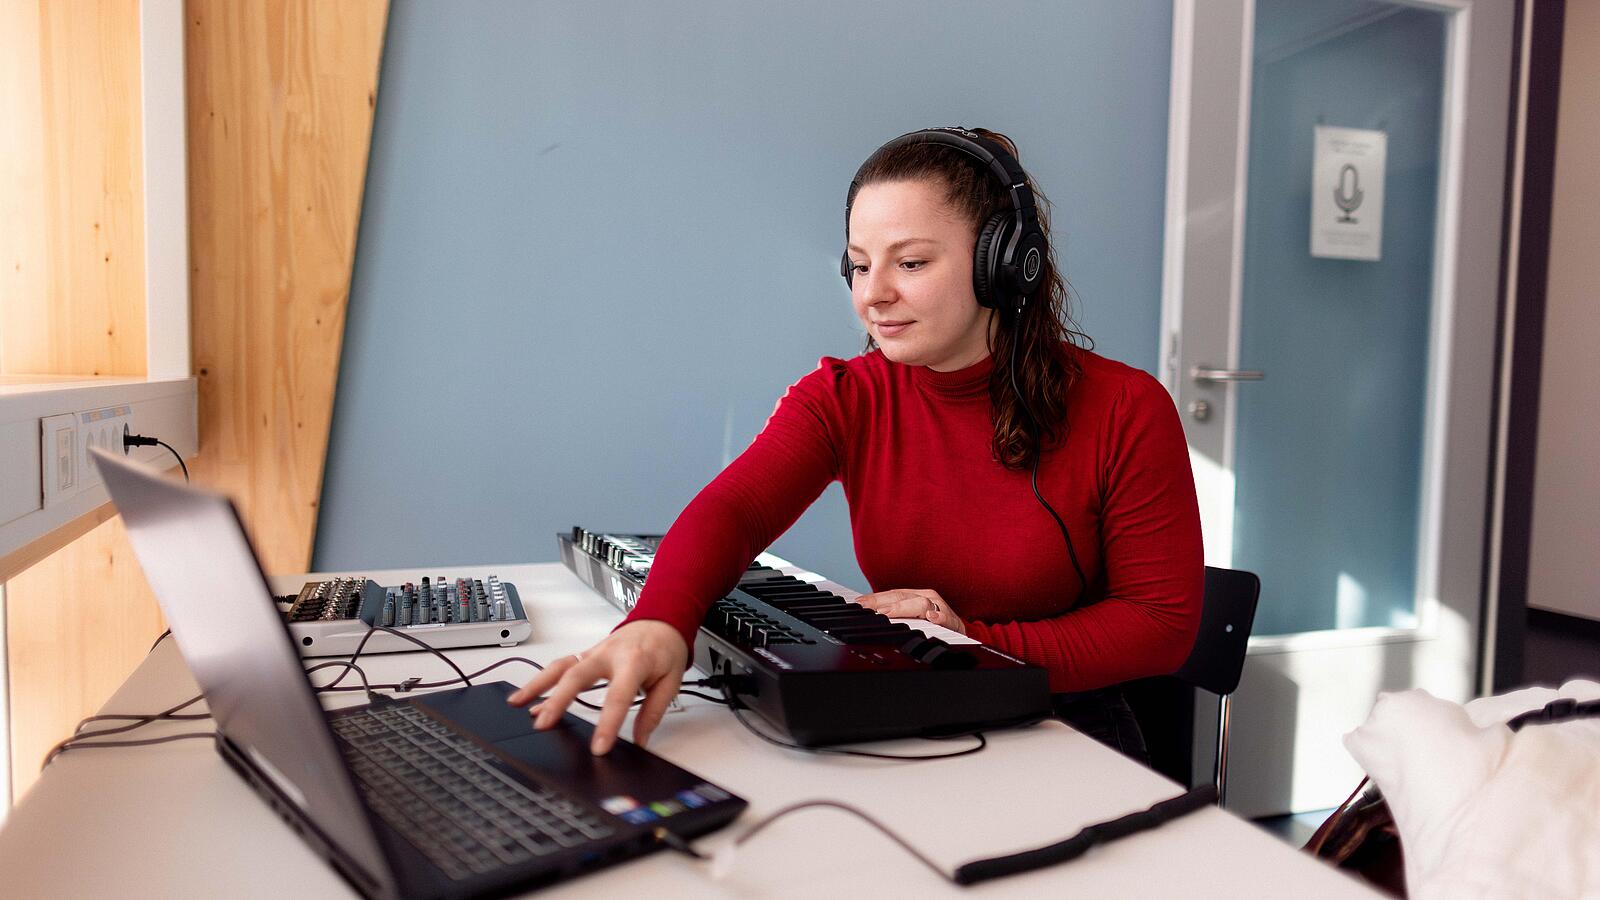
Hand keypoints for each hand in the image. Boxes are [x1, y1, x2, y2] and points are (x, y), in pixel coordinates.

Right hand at [507, 619, 687, 754]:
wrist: (661, 620)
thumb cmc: (665, 648)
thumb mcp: (671, 681)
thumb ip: (653, 712)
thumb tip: (640, 741)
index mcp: (634, 661)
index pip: (618, 695)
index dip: (608, 723)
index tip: (600, 747)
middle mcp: (608, 654)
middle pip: (576, 675)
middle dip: (558, 700)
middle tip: (544, 724)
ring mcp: (593, 652)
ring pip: (560, 666)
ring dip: (537, 685)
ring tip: (518, 704)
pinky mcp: (585, 655)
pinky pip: (560, 667)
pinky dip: (542, 682)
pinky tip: (529, 700)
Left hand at [854, 588, 966, 634]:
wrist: (963, 632)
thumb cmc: (935, 624)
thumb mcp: (915, 615)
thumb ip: (896, 613)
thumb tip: (870, 613)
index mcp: (916, 595)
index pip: (892, 594)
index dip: (875, 598)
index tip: (858, 603)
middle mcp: (927, 598)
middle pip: (902, 597)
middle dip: (882, 602)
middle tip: (865, 607)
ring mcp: (939, 608)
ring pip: (921, 604)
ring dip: (903, 608)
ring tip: (887, 612)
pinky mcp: (952, 621)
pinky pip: (945, 617)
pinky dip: (938, 617)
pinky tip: (931, 618)